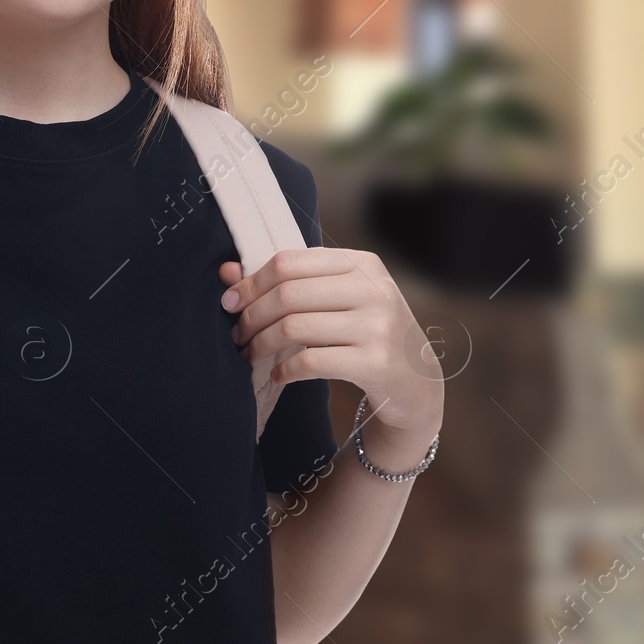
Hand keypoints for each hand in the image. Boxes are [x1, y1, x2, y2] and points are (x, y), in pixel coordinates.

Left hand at [220, 248, 442, 439]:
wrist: (417, 381)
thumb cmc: (367, 333)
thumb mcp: (339, 298)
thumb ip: (289, 283)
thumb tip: (227, 274)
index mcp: (362, 263)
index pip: (291, 261)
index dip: (252, 282)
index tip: (230, 302)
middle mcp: (373, 289)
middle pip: (288, 294)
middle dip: (251, 316)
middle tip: (237, 334)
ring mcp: (377, 326)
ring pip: (295, 327)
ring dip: (261, 344)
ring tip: (249, 354)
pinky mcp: (375, 363)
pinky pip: (311, 362)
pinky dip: (284, 369)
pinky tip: (277, 374)